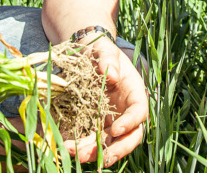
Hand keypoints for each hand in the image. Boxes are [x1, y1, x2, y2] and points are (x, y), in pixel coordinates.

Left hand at [66, 37, 147, 166]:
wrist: (85, 55)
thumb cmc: (98, 50)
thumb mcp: (103, 48)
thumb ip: (108, 57)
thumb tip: (110, 74)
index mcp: (134, 91)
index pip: (139, 111)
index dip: (130, 123)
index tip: (115, 130)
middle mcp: (126, 110)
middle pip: (131, 136)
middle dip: (118, 149)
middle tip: (102, 158)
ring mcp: (112, 120)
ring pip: (110, 144)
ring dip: (95, 153)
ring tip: (75, 155)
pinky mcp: (97, 125)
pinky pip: (92, 141)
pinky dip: (82, 148)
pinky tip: (67, 148)